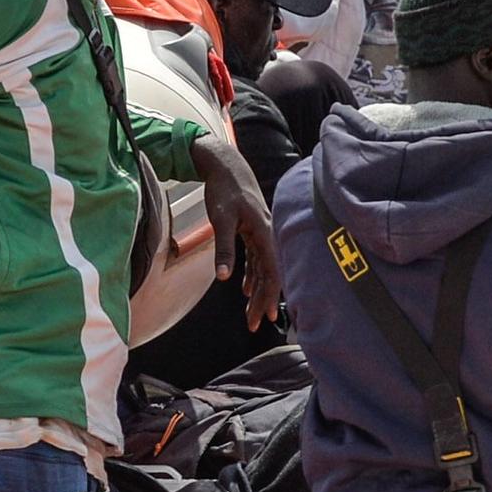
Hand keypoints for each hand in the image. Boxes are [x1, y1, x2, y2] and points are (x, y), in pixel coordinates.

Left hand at [190, 134, 281, 330]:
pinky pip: (256, 260)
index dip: (271, 295)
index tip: (268, 316)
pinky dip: (251, 276)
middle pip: (269, 275)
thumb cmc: (224, 190)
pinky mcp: (253, 232)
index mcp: (264, 233)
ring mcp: (261, 235)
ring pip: (262, 270)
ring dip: (256, 292)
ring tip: (249, 315)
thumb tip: (225, 278)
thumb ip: (224, 249)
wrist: (226, 165)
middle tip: (254, 325)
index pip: (271, 272)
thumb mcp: (220, 219)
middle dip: (262, 301)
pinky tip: (243, 289)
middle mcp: (267, 236)